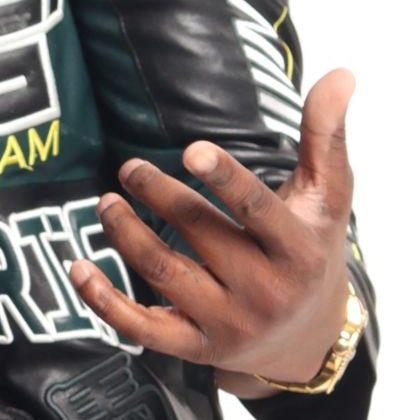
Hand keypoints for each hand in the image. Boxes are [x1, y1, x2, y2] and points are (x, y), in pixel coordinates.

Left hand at [67, 69, 358, 390]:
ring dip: (126, 235)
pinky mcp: (194, 347)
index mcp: (298, 249)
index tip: (190, 149)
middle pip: (200, 235)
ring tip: (106, 202)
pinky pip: (141, 328)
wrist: (307, 339)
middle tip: (129, 166)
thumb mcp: (327, 198)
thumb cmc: (311, 250)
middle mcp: (265, 291)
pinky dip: (103, 300)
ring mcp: (227, 323)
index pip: (257, 210)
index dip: (224, 179)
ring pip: (164, 274)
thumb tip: (341, 72)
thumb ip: (326, 137)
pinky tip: (79, 267)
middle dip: (159, 196)